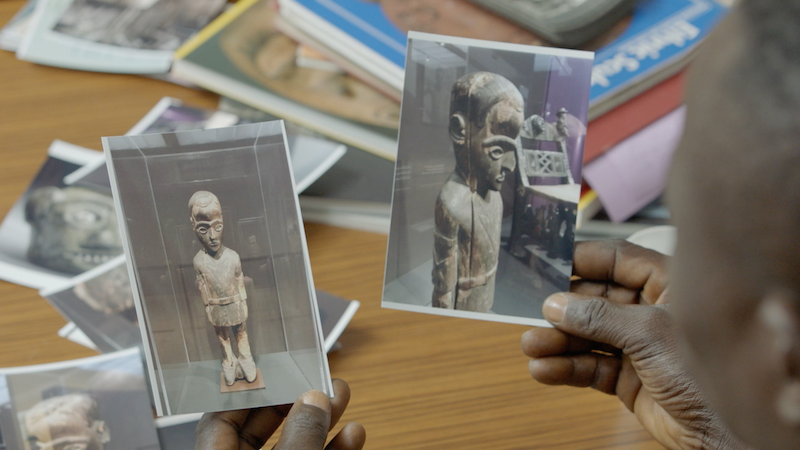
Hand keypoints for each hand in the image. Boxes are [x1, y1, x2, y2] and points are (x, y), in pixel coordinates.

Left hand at [195, 378, 364, 449]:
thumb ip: (299, 437)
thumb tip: (315, 400)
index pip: (221, 418)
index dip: (247, 389)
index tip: (274, 366)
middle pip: (261, 428)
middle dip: (295, 400)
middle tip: (317, 377)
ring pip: (294, 446)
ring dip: (322, 423)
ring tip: (343, 396)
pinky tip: (353, 436)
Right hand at [522, 240, 749, 449]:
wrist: (724, 433)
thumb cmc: (710, 375)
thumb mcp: (650, 334)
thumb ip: (600, 317)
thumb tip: (558, 304)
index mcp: (667, 286)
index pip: (617, 260)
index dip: (582, 260)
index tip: (548, 261)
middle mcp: (649, 312)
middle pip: (594, 300)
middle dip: (563, 308)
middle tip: (535, 311)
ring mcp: (637, 346)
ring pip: (587, 336)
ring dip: (557, 342)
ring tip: (533, 345)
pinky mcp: (627, 378)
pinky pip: (589, 367)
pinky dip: (565, 368)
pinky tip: (545, 368)